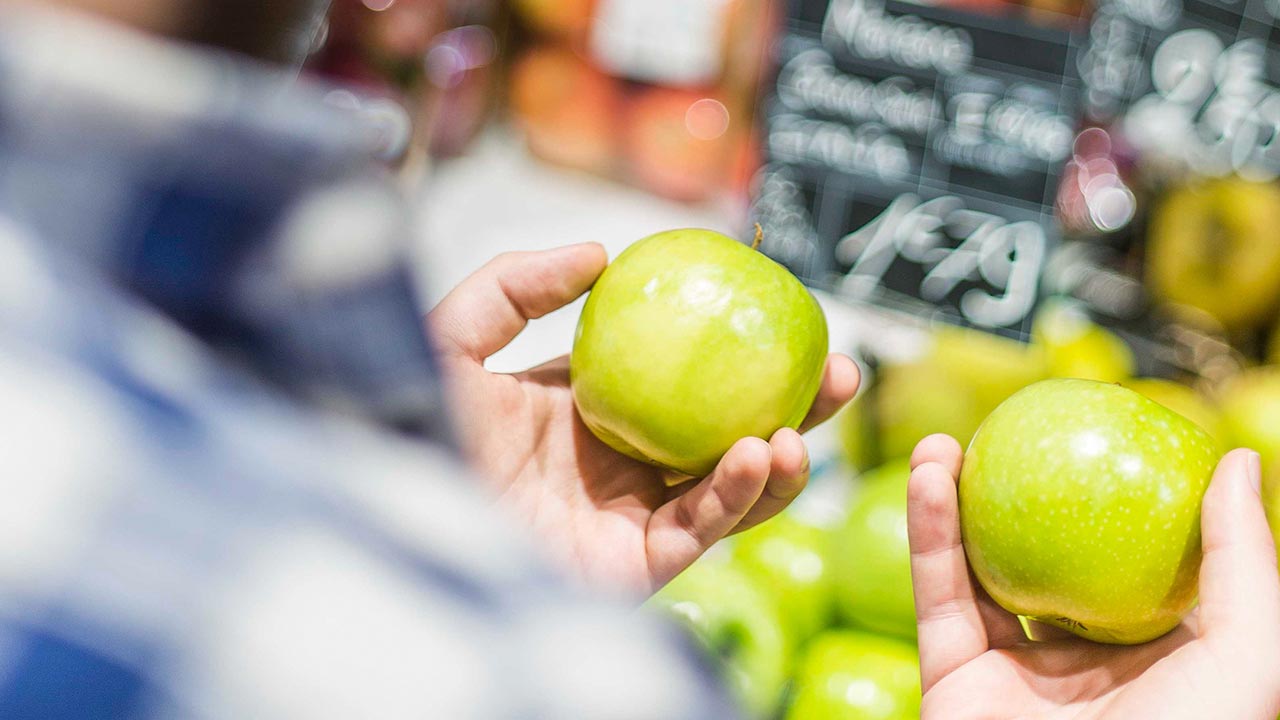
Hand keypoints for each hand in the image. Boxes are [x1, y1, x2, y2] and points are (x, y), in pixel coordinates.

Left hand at [428, 243, 858, 594]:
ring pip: (729, 488)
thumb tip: (600, 251)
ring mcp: (629, 515)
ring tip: (804, 423)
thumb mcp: (455, 336)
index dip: (735, 349)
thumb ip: (517, 285)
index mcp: (588, 410)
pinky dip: (738, 494)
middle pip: (725, 430)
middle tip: (839, 370)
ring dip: (781, 458)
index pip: (680, 375)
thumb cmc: (407, 427)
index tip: (783, 312)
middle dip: (790, 406)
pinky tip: (759, 454)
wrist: (391, 514)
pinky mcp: (633, 566)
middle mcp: (618, 463)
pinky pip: (701, 528)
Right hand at [908, 434, 1279, 718]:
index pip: (1134, 558)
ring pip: (979, 567)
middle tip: (1006, 434)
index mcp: (1158, 655)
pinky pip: (939, 592)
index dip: (1115, 495)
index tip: (1099, 431)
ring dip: (956, 500)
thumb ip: (1245, 564)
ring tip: (944, 443)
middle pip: (1046, 554)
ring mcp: (1015, 669)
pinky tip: (930, 476)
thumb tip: (1239, 462)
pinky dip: (927, 531)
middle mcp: (1084, 659)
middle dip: (1019, 492)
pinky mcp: (953, 676)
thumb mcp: (1246, 659)